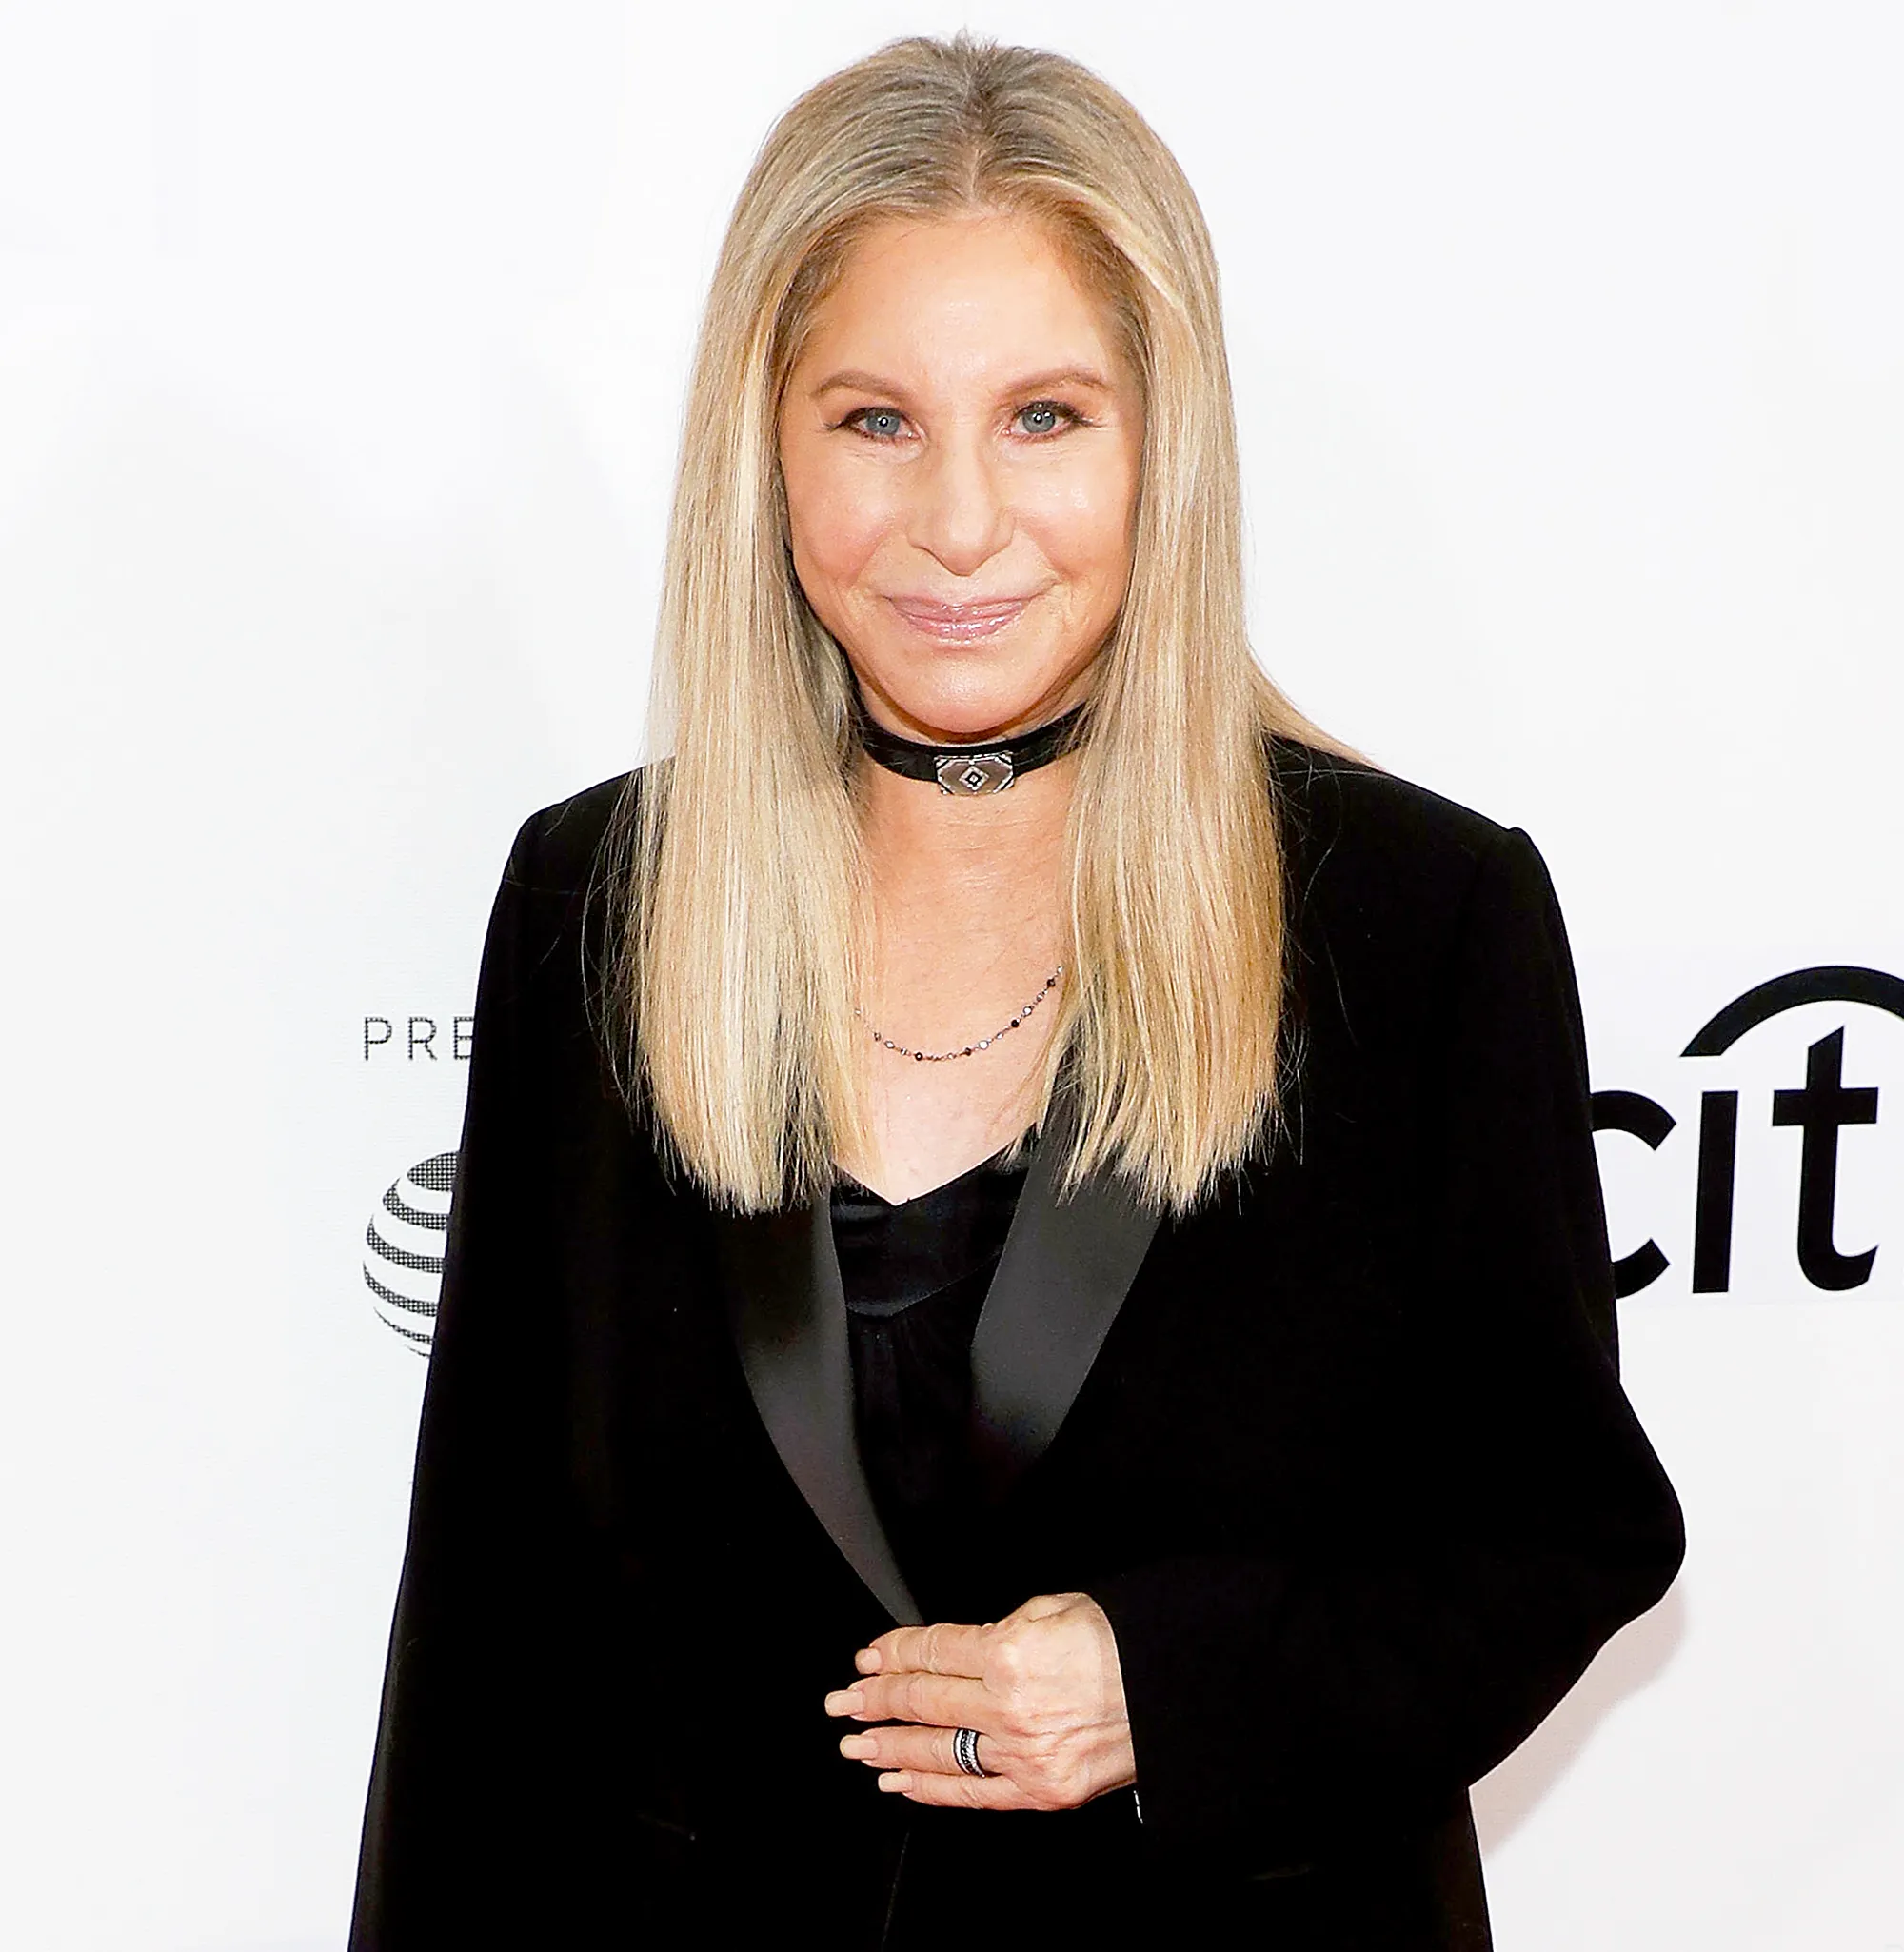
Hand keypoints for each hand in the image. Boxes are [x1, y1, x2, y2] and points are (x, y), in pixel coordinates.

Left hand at [823, 1591, 1136, 1809]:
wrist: (1180, 1692)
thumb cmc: (1127, 1642)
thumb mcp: (1059, 1606)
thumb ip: (1004, 1624)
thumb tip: (963, 1646)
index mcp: (1012, 1652)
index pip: (930, 1652)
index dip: (891, 1654)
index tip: (867, 1658)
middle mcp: (1010, 1706)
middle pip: (924, 1701)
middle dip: (875, 1701)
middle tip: (844, 1703)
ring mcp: (1024, 1754)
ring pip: (938, 1752)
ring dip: (890, 1748)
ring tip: (857, 1746)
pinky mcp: (1042, 1791)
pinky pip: (973, 1795)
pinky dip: (931, 1791)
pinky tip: (901, 1784)